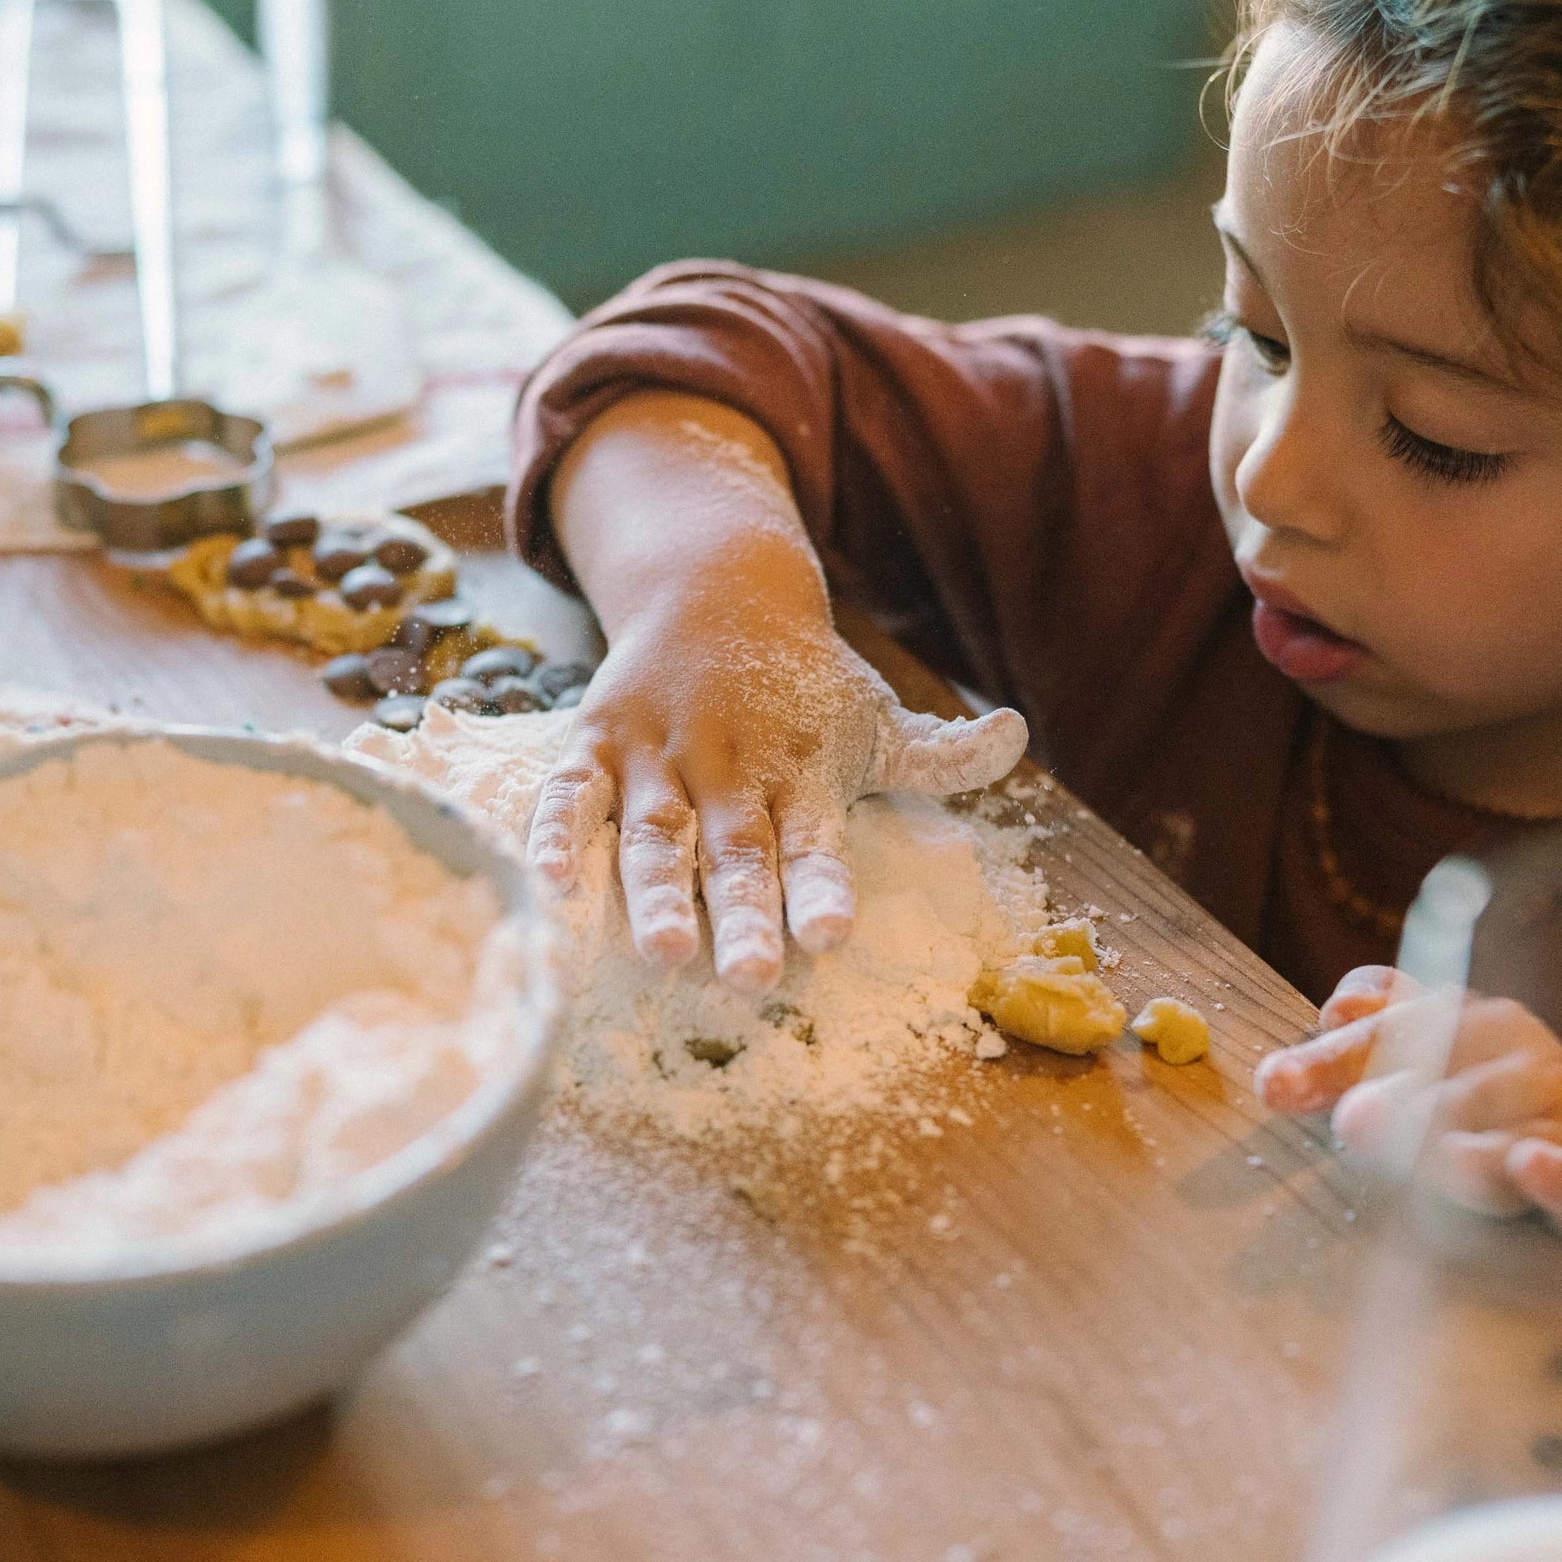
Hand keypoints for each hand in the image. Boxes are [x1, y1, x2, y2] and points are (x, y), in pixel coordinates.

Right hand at [533, 390, 1025, 994]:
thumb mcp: (874, 715)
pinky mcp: (597, 741)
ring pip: (655, 832)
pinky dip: (556, 832)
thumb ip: (940, 753)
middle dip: (742, 913)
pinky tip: (546, 882)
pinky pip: (569, 791)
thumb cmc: (802, 680)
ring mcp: (659, 754)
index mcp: (800, 770)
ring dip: (655, 892)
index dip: (823, 888)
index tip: (833, 936)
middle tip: (749, 976)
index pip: (816, 840)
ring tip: (660, 952)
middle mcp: (730, 767)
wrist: (715, 585)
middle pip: (737, 850)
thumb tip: (1014, 735)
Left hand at [1254, 966, 1561, 1252]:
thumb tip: (1286, 1065)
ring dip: (1454, 1146)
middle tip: (1350, 1126)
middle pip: (1435, 1062)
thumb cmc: (1470, 1125)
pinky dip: (1555, 1174)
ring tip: (1433, 1167)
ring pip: (1496, 1121)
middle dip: (1388, 1098)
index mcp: (1459, 1013)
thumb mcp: (1405, 1088)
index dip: (1332, 1050)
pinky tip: (1528, 1166)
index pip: (1387, 1014)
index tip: (1277, 1088)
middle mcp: (1514, 1043)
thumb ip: (1347, 1068)